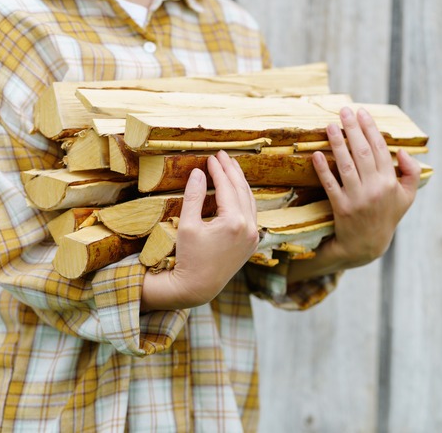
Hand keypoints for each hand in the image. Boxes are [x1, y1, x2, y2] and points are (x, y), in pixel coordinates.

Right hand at [141, 151, 258, 309]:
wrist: (198, 287)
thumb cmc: (189, 257)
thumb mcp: (188, 224)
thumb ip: (194, 196)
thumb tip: (199, 172)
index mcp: (234, 222)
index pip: (228, 187)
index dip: (219, 170)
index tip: (212, 157)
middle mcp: (249, 228)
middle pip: (242, 190)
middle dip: (232, 171)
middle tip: (223, 155)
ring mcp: (253, 236)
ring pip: (250, 201)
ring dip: (240, 183)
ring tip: (231, 167)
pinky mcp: (252, 243)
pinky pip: (251, 214)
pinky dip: (244, 199)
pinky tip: (237, 190)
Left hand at [311, 107, 420, 268]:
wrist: (367, 245)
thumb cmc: (387, 215)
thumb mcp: (408, 196)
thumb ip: (412, 172)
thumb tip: (403, 151)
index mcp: (390, 182)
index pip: (380, 149)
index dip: (370, 129)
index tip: (362, 113)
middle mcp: (375, 189)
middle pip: (362, 152)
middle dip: (353, 129)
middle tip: (345, 111)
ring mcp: (357, 198)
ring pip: (346, 165)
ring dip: (337, 144)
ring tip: (330, 126)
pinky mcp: (341, 208)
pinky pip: (331, 185)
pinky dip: (323, 170)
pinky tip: (317, 155)